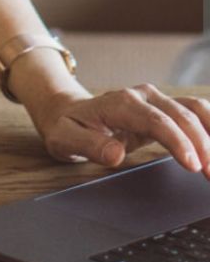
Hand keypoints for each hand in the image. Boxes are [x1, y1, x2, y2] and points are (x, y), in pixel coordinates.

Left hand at [32, 83, 209, 177]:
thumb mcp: (65, 139)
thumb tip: (115, 154)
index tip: (193, 165)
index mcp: (119, 103)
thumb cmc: (66, 127)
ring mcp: (156, 99)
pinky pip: (195, 112)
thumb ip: (88, 146)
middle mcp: (142, 96)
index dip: (179, 142)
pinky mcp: (164, 107)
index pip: (156, 121)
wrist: (66, 112)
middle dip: (204, 145)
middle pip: (182, 116)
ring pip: (194, 109)